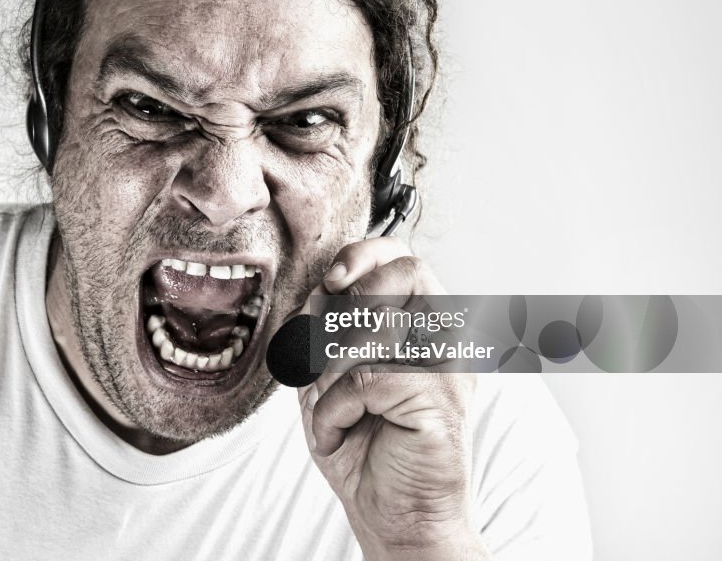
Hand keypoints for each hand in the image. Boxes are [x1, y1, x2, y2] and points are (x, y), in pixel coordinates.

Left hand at [296, 238, 489, 560]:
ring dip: (332, 367)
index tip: (331, 281)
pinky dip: (334, 410)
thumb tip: (319, 291)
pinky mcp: (442, 400)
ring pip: (379, 325)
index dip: (363, 255)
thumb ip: (323, 327)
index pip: (403, 257)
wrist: (391, 514)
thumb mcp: (327, 374)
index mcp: (421, 324)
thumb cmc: (363, 441)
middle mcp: (445, 339)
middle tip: (326, 352)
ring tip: (332, 403)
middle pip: (406, 272)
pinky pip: (366, 380)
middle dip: (349, 306)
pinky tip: (339, 432)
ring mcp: (450, 368)